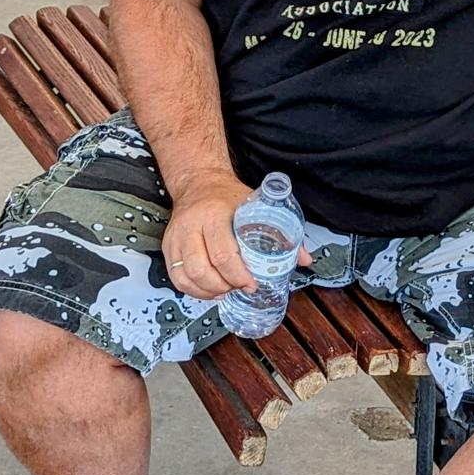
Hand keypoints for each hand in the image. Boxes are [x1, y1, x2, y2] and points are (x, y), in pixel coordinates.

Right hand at [163, 169, 311, 302]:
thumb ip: (281, 232)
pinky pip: (176, 277)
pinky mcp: (169, 247)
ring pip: (186, 277)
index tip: (252, 284)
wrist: (199, 183)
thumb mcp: (256, 206)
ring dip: (208, 291)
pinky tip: (209, 289)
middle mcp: (191, 226)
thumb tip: (304, 258)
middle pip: (201, 269)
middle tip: (239, 287)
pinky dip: (193, 290)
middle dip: (224, 286)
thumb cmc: (227, 196)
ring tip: (225, 290)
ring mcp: (176, 237)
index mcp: (214, 214)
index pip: (223, 254)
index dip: (238, 275)